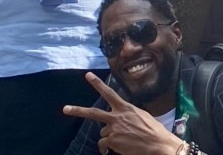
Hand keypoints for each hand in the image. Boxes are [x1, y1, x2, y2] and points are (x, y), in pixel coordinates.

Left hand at [63, 72, 184, 154]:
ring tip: (120, 141)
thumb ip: (127, 115)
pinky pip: (103, 145)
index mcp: (126, 107)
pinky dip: (105, 149)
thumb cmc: (153, 130)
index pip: (109, 93)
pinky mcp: (113, 141)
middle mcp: (117, 116)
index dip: (97, 83)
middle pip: (93, 113)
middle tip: (65, 108)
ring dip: (109, 137)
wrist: (157, 144)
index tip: (88, 75)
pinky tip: (109, 151)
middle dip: (77, 110)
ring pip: (103, 133)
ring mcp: (114, 129)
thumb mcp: (141, 116)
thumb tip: (119, 120)